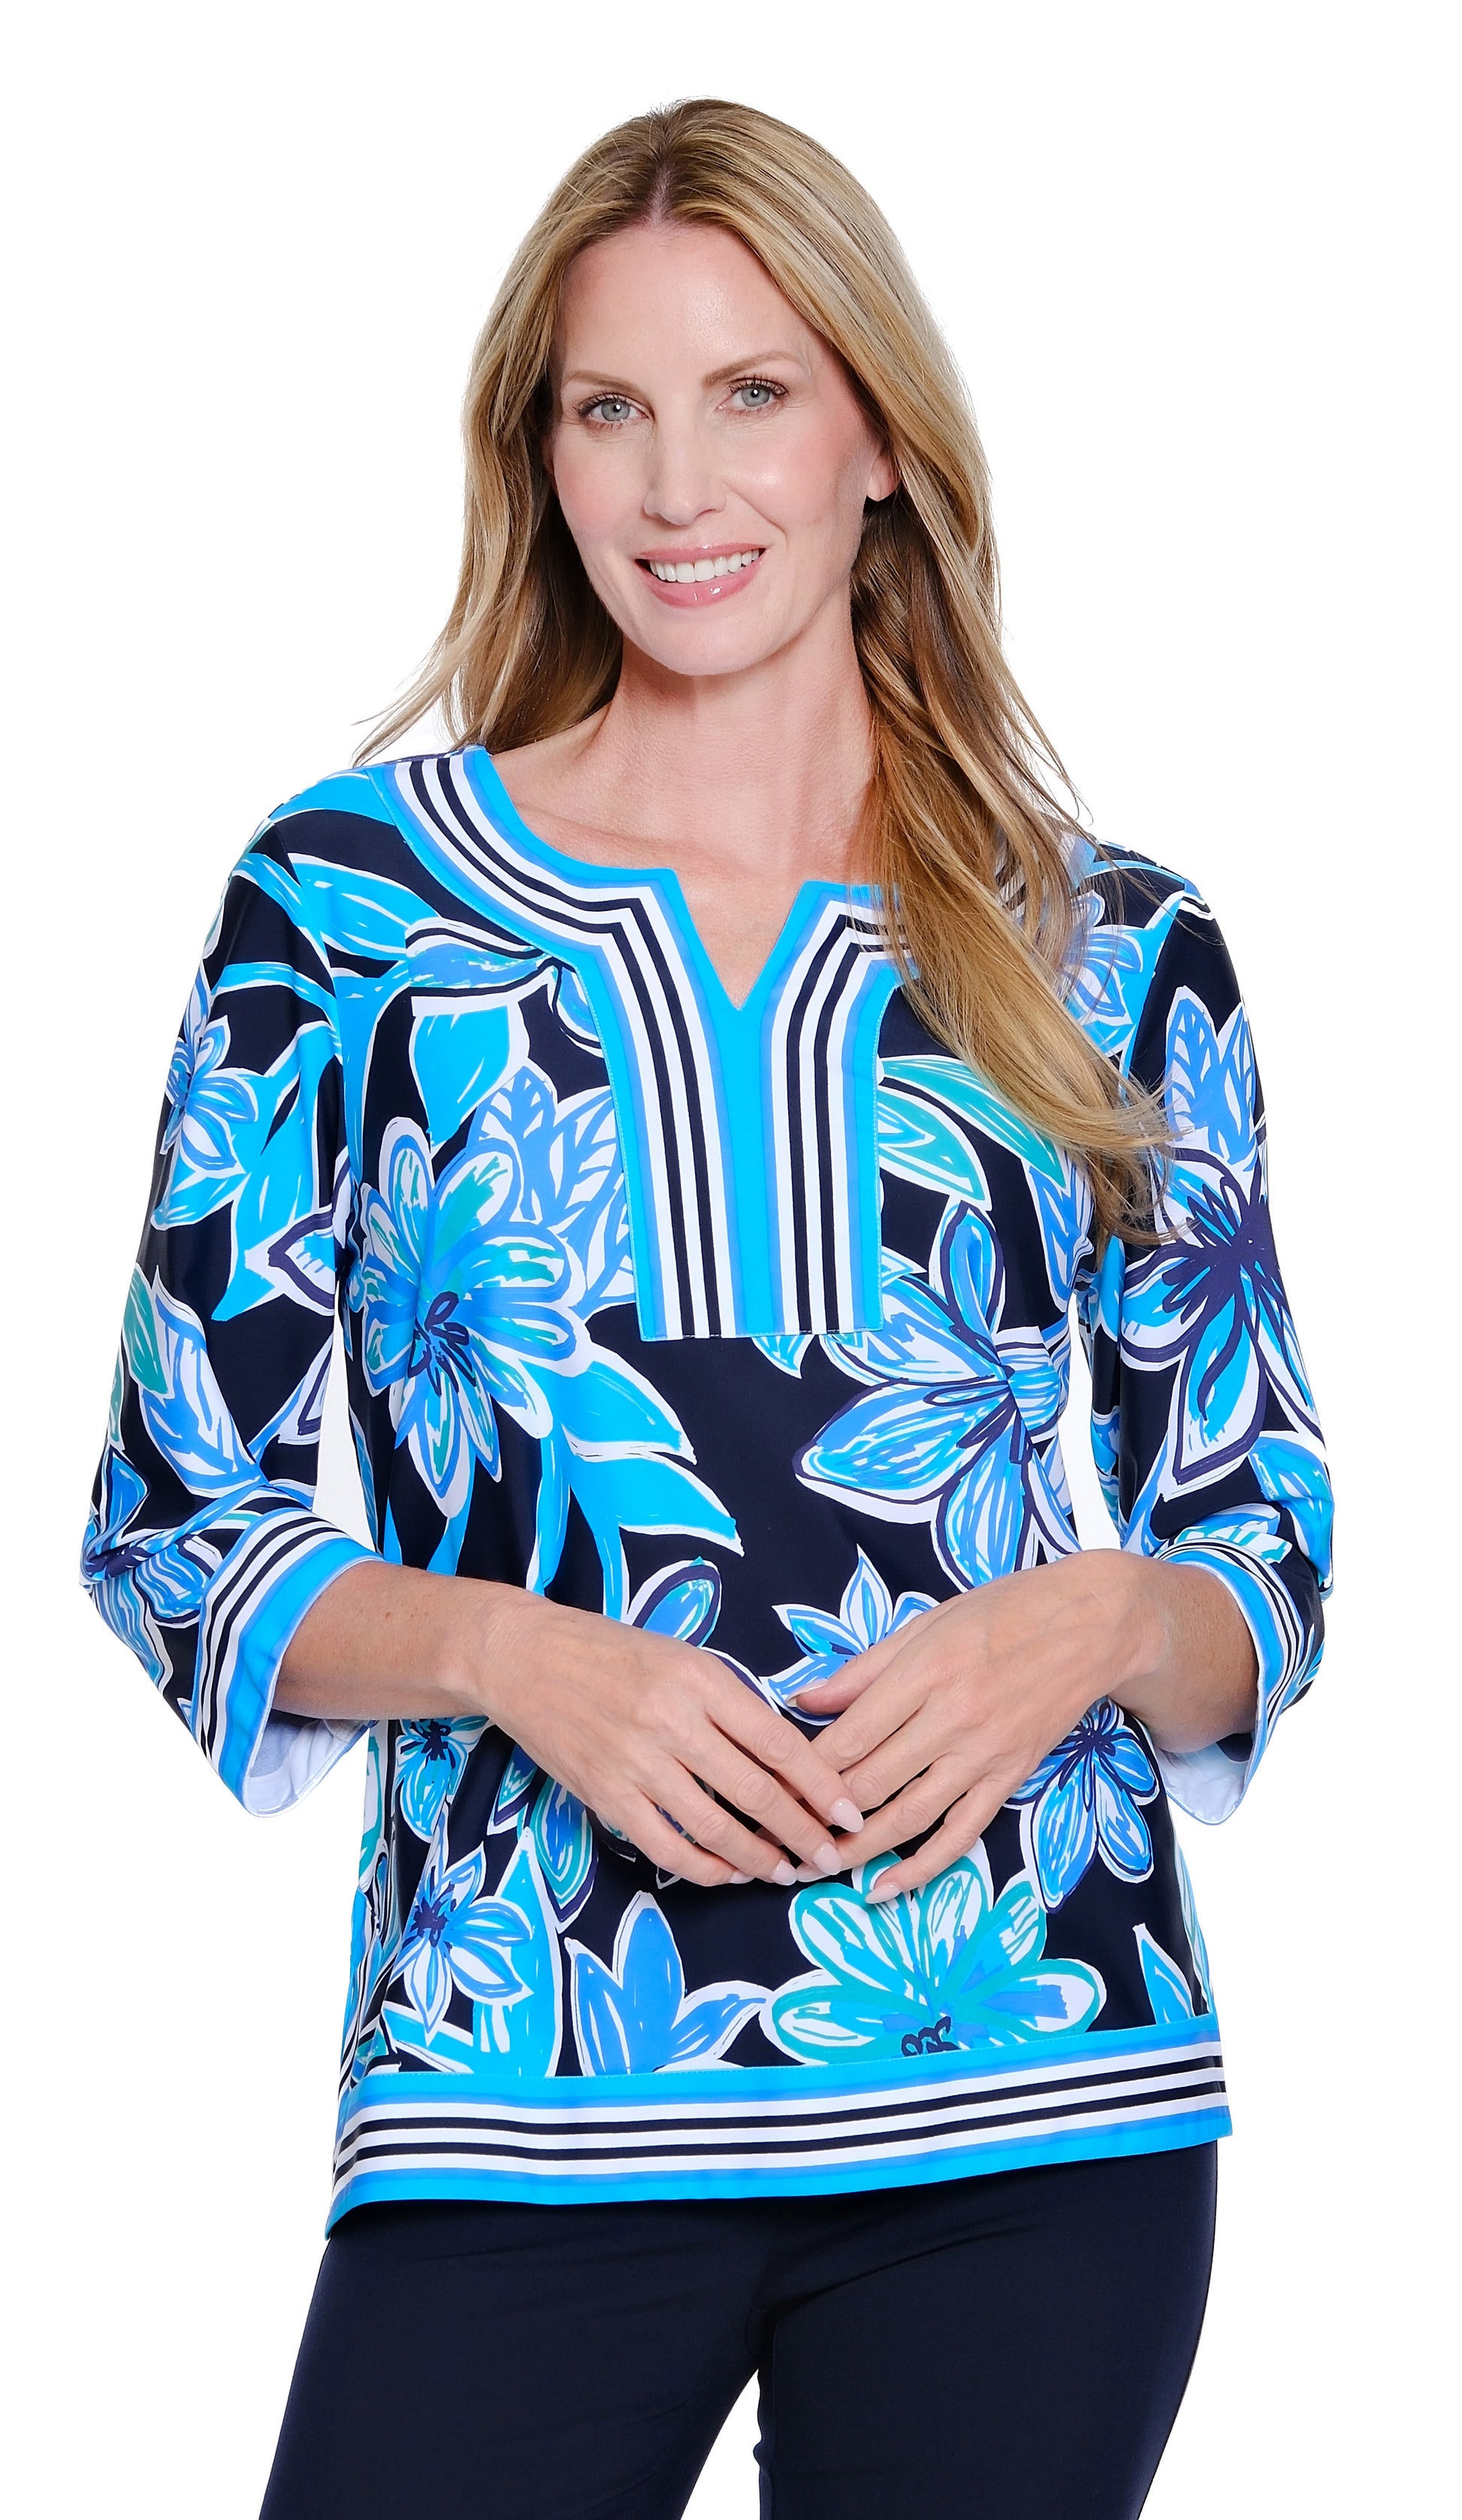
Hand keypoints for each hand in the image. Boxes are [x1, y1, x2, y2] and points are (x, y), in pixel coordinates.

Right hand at [479, 1587, 864, 1889]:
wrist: (523, 1658)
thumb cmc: (612, 1652)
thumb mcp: (682, 1658)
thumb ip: (730, 1703)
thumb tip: (786, 1759)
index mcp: (700, 1679)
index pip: (777, 1743)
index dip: (821, 1785)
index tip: (850, 1812)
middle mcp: (671, 1722)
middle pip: (755, 1792)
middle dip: (802, 1833)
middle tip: (830, 1857)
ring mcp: (635, 1763)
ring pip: (715, 1828)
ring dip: (759, 1859)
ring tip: (786, 1872)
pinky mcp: (604, 1795)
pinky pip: (666, 1847)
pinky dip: (705, 1867)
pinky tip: (729, 1872)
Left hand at [789, 1555, 1151, 1900]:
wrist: (1091, 1625)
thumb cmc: (1003, 1612)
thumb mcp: (926, 1622)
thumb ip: (864, 1670)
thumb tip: (803, 1701)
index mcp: (925, 1672)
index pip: (850, 1735)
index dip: (806, 1768)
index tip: (775, 1784)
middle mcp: (952, 1719)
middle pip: (871, 1781)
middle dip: (821, 1814)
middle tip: (784, 1834)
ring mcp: (983, 1754)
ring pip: (909, 1816)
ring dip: (859, 1850)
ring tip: (816, 1869)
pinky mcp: (1010, 1777)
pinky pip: (960, 1834)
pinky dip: (922, 1868)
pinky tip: (885, 1888)